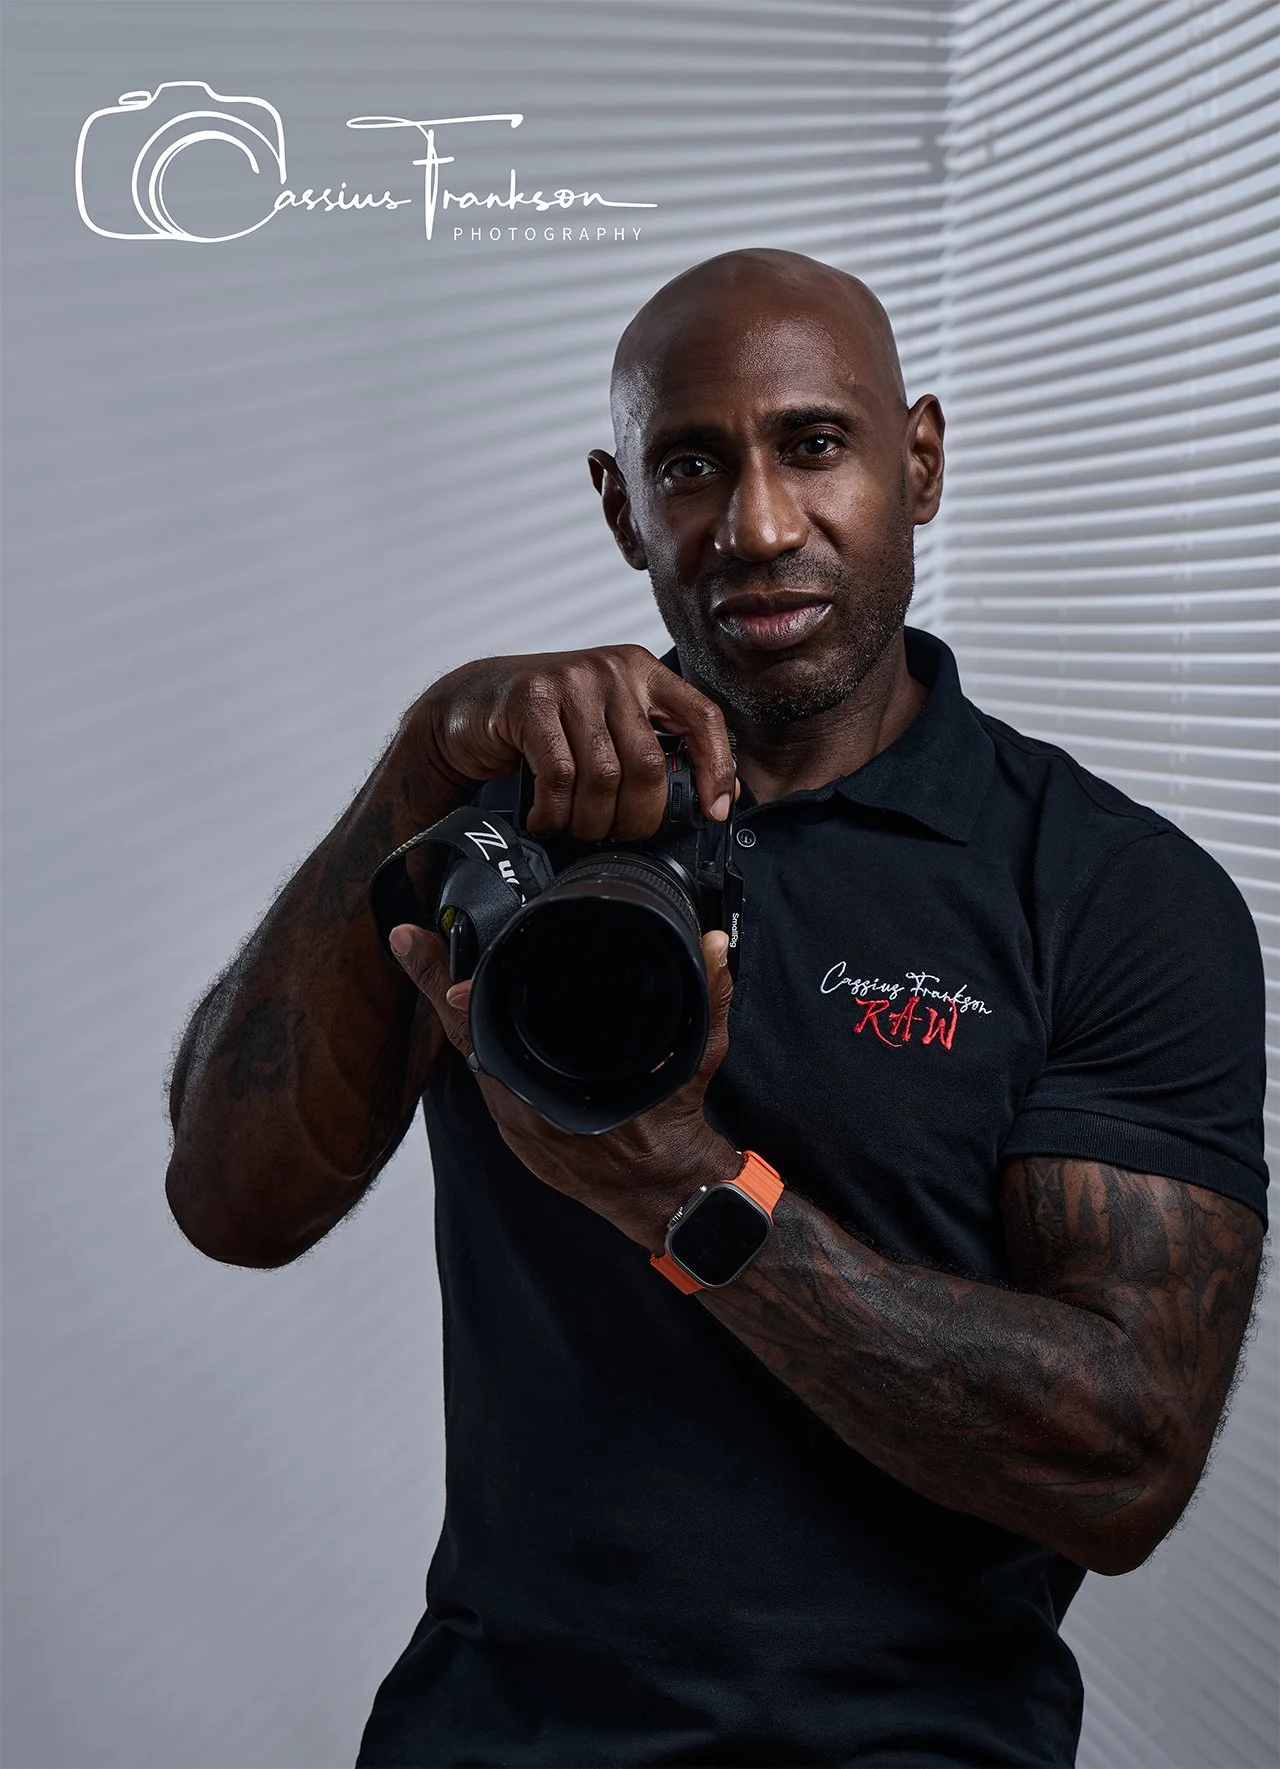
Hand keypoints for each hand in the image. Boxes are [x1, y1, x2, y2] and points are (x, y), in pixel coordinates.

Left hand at [387, 920, 742, 1251]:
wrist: (670, 1196)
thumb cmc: (675, 1130)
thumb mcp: (697, 1057)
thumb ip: (707, 996)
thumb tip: (714, 947)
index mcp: (550, 1085)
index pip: (477, 1020)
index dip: (441, 982)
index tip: (412, 942)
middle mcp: (522, 1108)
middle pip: (463, 1035)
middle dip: (439, 988)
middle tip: (413, 942)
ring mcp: (516, 1126)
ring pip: (474, 1059)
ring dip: (463, 1020)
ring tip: (444, 972)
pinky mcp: (520, 1138)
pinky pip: (491, 1084)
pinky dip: (486, 1052)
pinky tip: (486, 1025)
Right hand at [405, 644, 737, 840]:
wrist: (469, 706)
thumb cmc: (545, 724)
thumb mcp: (606, 725)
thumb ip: (651, 749)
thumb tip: (713, 798)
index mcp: (643, 672)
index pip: (703, 717)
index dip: (717, 769)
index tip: (714, 810)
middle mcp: (613, 669)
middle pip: (650, 764)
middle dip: (637, 817)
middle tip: (617, 834)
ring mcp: (572, 680)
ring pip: (604, 777)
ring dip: (590, 820)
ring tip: (575, 828)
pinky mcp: (531, 700)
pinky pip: (560, 776)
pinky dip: (554, 812)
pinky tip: (545, 818)